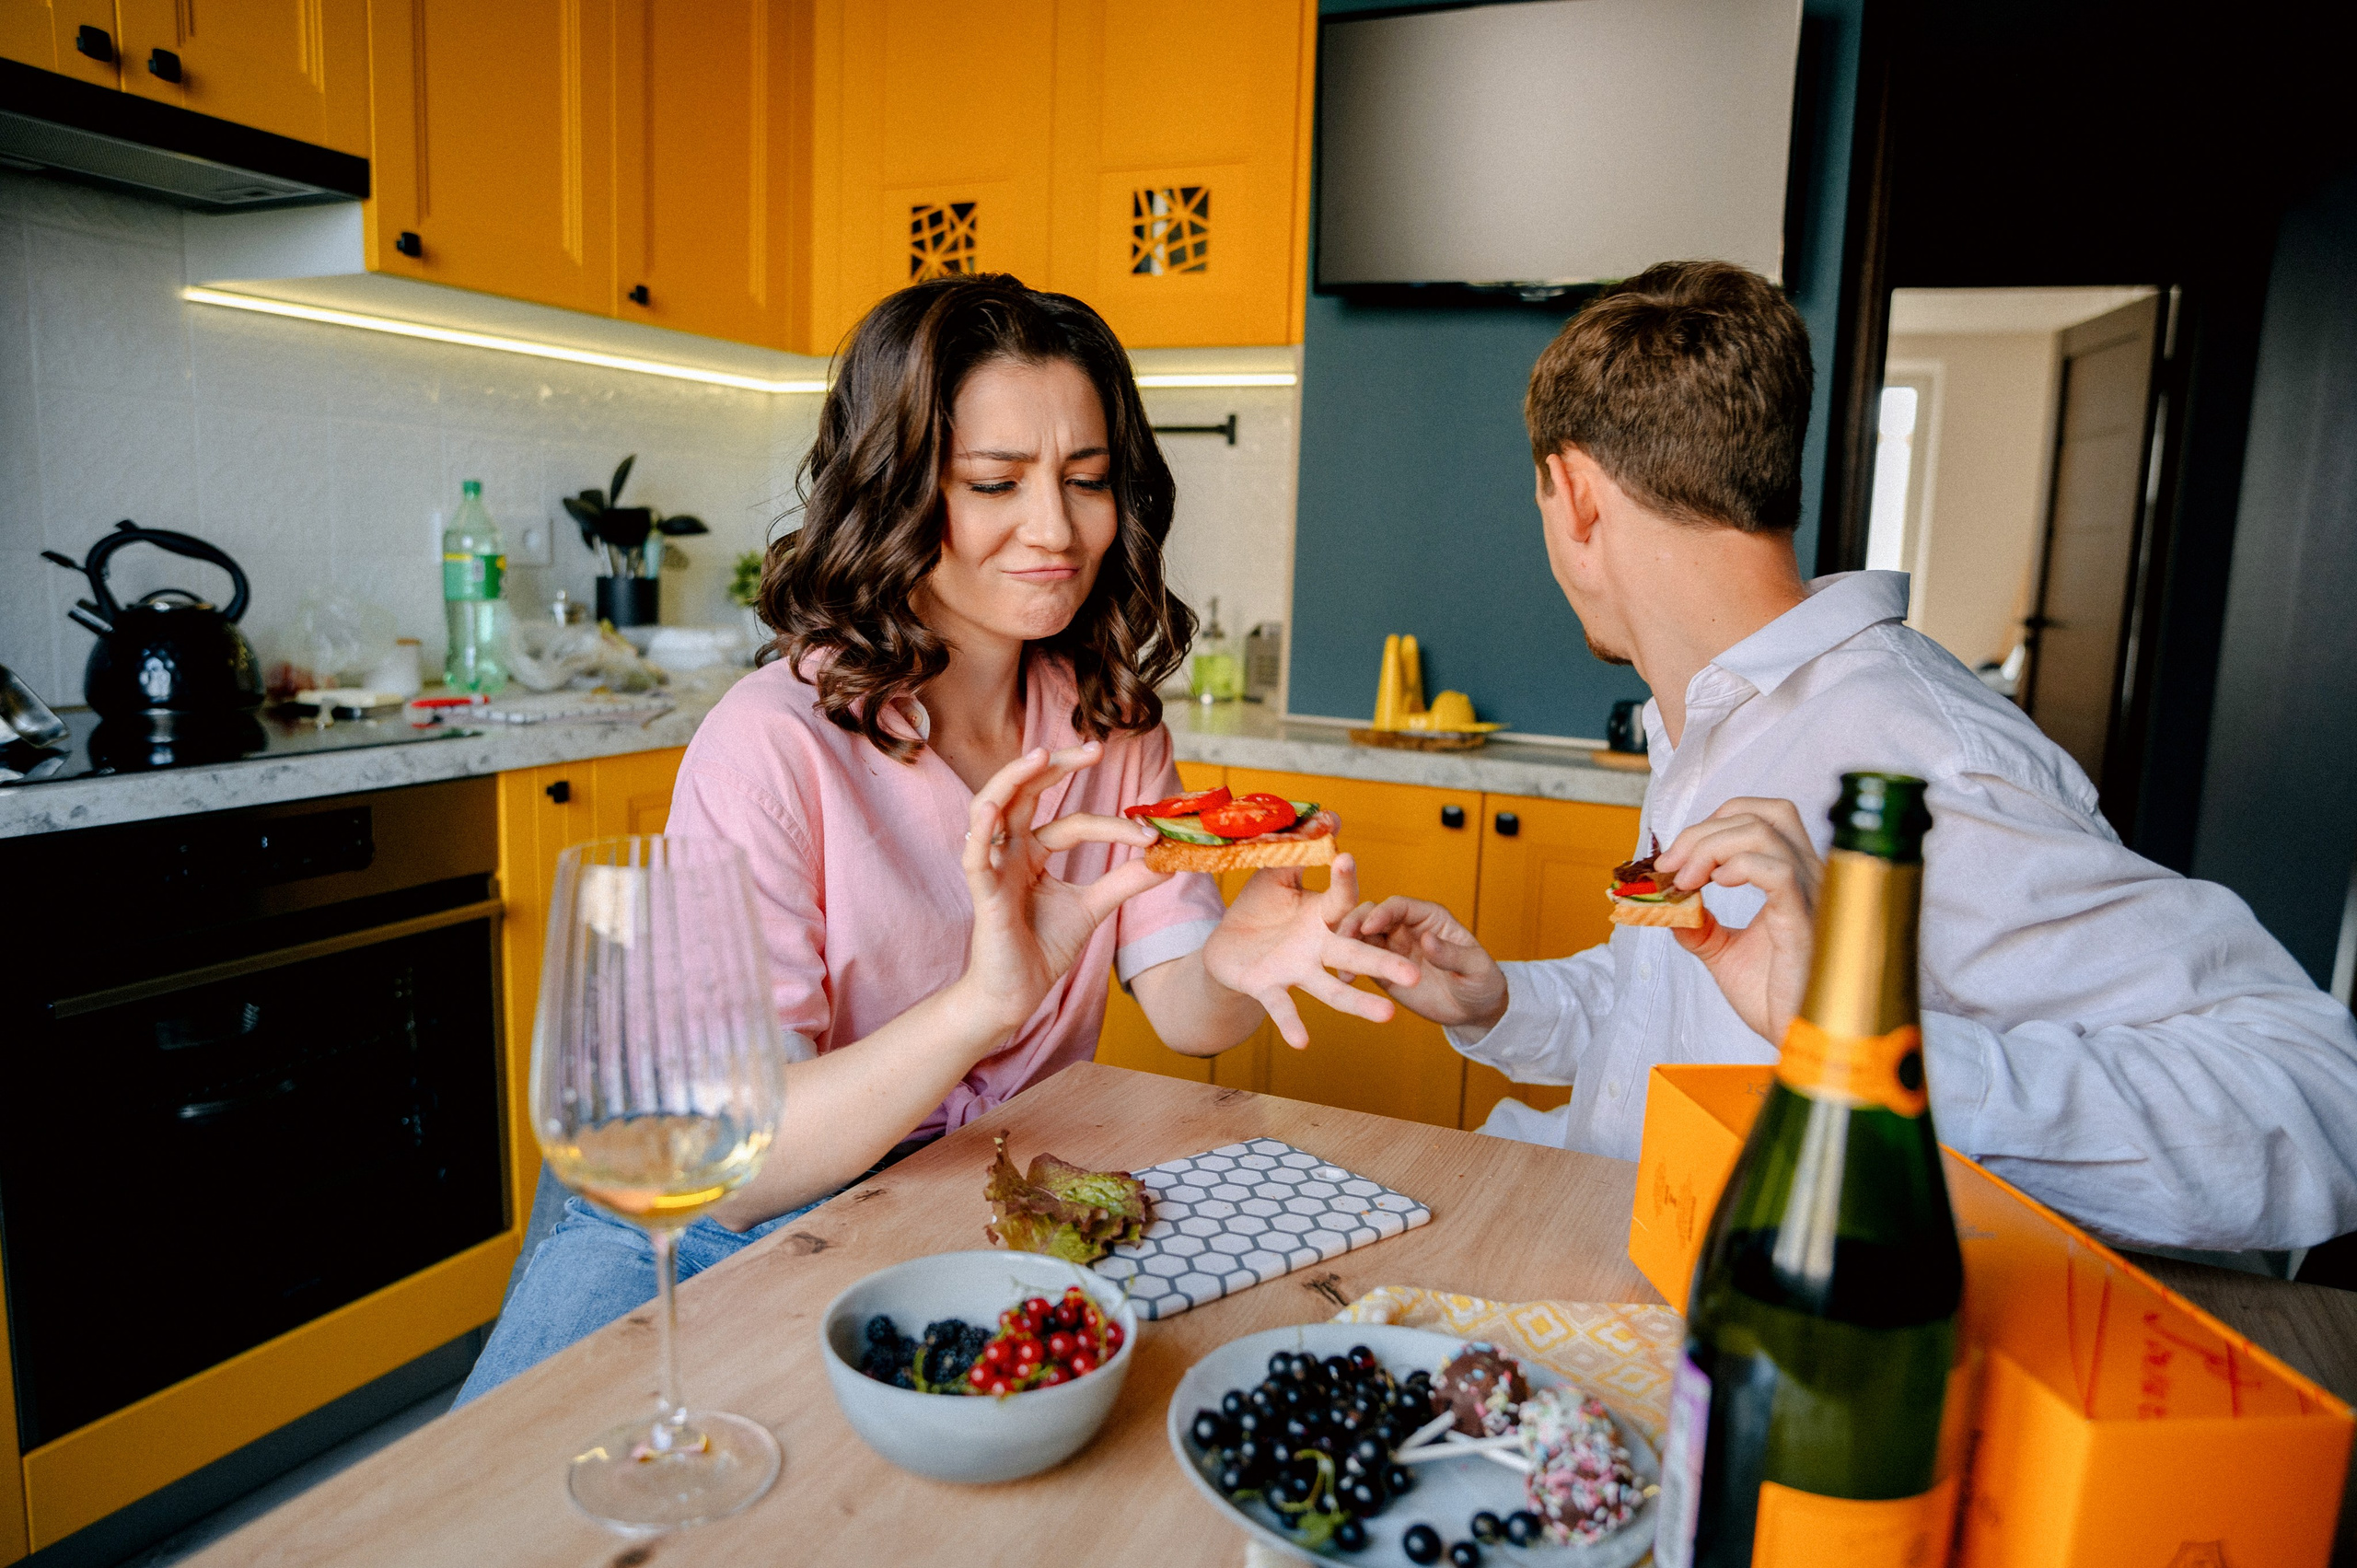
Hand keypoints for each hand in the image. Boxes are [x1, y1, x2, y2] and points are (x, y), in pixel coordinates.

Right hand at [958, 744, 1167, 1035]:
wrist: (1015, 994)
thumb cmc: (1043, 948)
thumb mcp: (1094, 907)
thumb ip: (1125, 881)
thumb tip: (1167, 859)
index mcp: (1034, 851)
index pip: (1074, 823)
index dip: (1114, 826)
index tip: (1152, 834)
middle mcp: (1011, 850)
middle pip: (1027, 794)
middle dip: (1057, 766)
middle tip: (1094, 748)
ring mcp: (993, 867)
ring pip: (992, 807)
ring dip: (1013, 779)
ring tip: (1040, 755)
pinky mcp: (982, 892)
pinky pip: (974, 856)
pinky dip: (981, 831)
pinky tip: (992, 809)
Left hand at [1201, 855, 1423, 1048]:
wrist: (1225, 948)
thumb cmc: (1260, 910)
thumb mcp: (1276, 874)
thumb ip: (1299, 848)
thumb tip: (1331, 814)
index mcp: (1322, 916)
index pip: (1342, 900)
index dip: (1344, 880)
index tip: (1344, 859)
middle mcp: (1318, 948)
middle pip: (1356, 956)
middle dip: (1385, 965)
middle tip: (1415, 976)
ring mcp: (1297, 971)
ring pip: (1332, 990)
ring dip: (1358, 1004)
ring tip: (1387, 1017)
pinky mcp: (1270, 988)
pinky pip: (1283, 1008)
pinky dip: (1292, 1024)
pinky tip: (1303, 1043)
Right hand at [1332, 896, 1508, 1034]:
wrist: (1473, 1011)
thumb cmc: (1480, 982)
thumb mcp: (1475, 967)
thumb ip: (1451, 954)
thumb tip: (1427, 939)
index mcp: (1429, 917)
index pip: (1399, 906)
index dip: (1382, 913)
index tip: (1368, 926)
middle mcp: (1406, 928)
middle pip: (1372, 916)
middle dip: (1354, 923)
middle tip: (1340, 938)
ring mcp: (1392, 949)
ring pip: (1360, 937)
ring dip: (1345, 944)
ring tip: (1334, 961)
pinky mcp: (1383, 971)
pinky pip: (1360, 963)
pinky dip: (1348, 967)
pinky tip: (1341, 978)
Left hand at [1653, 797, 1821, 1043]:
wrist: (1796, 1042)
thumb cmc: (1776, 1000)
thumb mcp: (1724, 953)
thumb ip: (1698, 925)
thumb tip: (1666, 904)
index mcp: (1795, 880)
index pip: (1764, 816)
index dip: (1714, 824)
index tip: (1674, 859)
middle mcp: (1810, 878)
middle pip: (1762, 814)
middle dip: (1704, 831)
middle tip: (1670, 866)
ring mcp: (1812, 896)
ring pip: (1765, 832)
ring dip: (1710, 847)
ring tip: (1686, 880)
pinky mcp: (1805, 922)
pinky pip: (1777, 871)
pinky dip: (1739, 865)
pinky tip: (1717, 884)